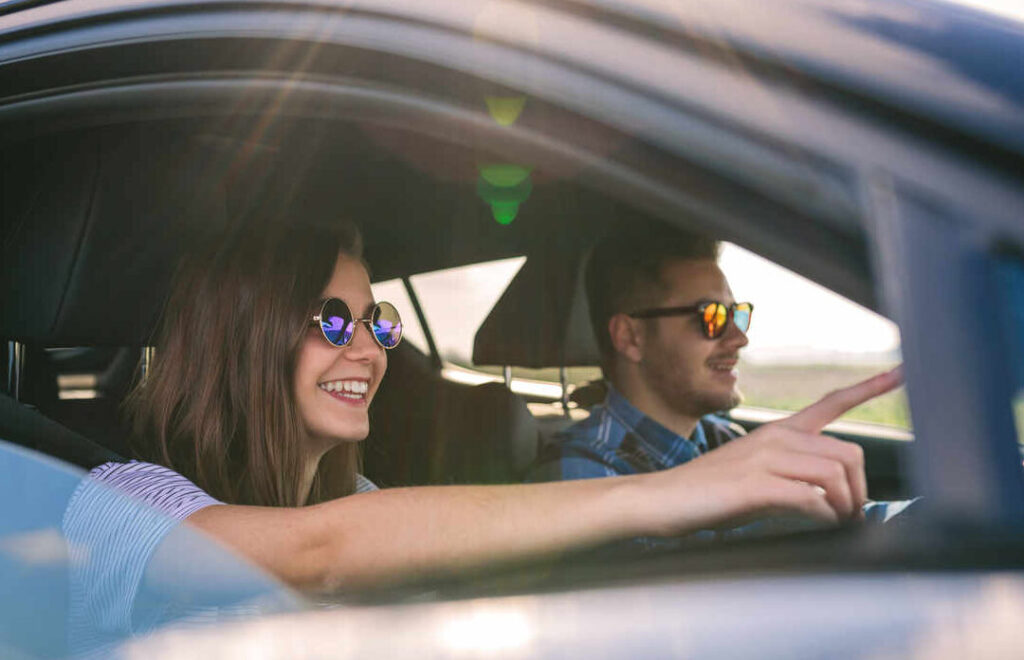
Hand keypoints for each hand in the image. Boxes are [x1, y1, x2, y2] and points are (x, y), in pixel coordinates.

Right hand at [641, 367, 903, 535]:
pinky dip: (824, 517)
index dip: (870, 387)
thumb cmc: (710, 493)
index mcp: (779, 431)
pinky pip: (813, 499)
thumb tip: (834, 498)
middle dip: (860, 491)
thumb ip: (794, 475)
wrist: (663, 498)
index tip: (904, 371)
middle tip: (850, 516)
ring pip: (836, 476)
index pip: (831, 403)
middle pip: (849, 454)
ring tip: (835, 524)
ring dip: (845, 508)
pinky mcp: (757, 485)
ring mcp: (766, 459)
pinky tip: (817, 525)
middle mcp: (777, 437)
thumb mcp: (757, 474)